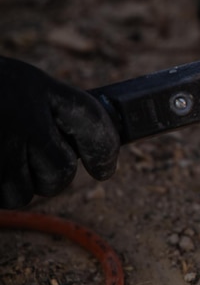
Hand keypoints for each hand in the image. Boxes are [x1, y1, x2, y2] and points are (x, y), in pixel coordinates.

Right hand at [0, 57, 119, 207]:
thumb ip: (55, 112)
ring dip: (16, 184)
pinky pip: (0, 199)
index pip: (92, 121)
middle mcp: (22, 117)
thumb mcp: (21, 85)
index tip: (104, 169)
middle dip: (50, 174)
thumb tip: (94, 153)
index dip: (105, 150)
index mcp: (39, 88)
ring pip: (27, 194)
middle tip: (28, 156)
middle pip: (62, 173)